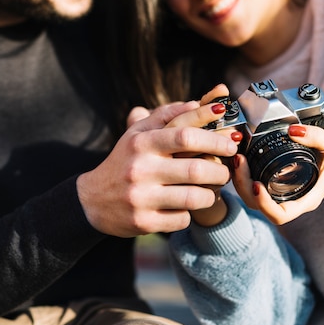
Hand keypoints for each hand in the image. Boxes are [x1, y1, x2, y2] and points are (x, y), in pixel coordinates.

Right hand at [77, 100, 238, 236]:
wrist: (91, 200)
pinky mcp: (144, 222)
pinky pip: (183, 219)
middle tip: (226, 168)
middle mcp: (140, 168)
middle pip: (196, 168)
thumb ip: (168, 116)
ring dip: (211, 193)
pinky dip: (191, 213)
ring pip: (195, 196)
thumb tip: (200, 102)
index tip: (232, 138)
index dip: (214, 135)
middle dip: (220, 169)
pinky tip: (187, 206)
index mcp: (141, 142)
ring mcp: (141, 197)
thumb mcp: (138, 134)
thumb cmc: (124, 161)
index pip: (185, 134)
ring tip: (213, 188)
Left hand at [232, 124, 323, 224]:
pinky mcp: (273, 185)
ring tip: (237, 158)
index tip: (256, 184)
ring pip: (251, 197)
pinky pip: (252, 186)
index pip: (280, 214)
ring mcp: (280, 194)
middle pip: (258, 206)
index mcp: (305, 200)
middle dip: (244, 186)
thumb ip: (317, 138)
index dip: (263, 204)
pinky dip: (242, 175)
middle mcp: (289, 200)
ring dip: (239, 180)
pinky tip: (239, 158)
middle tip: (239, 161)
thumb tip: (294, 131)